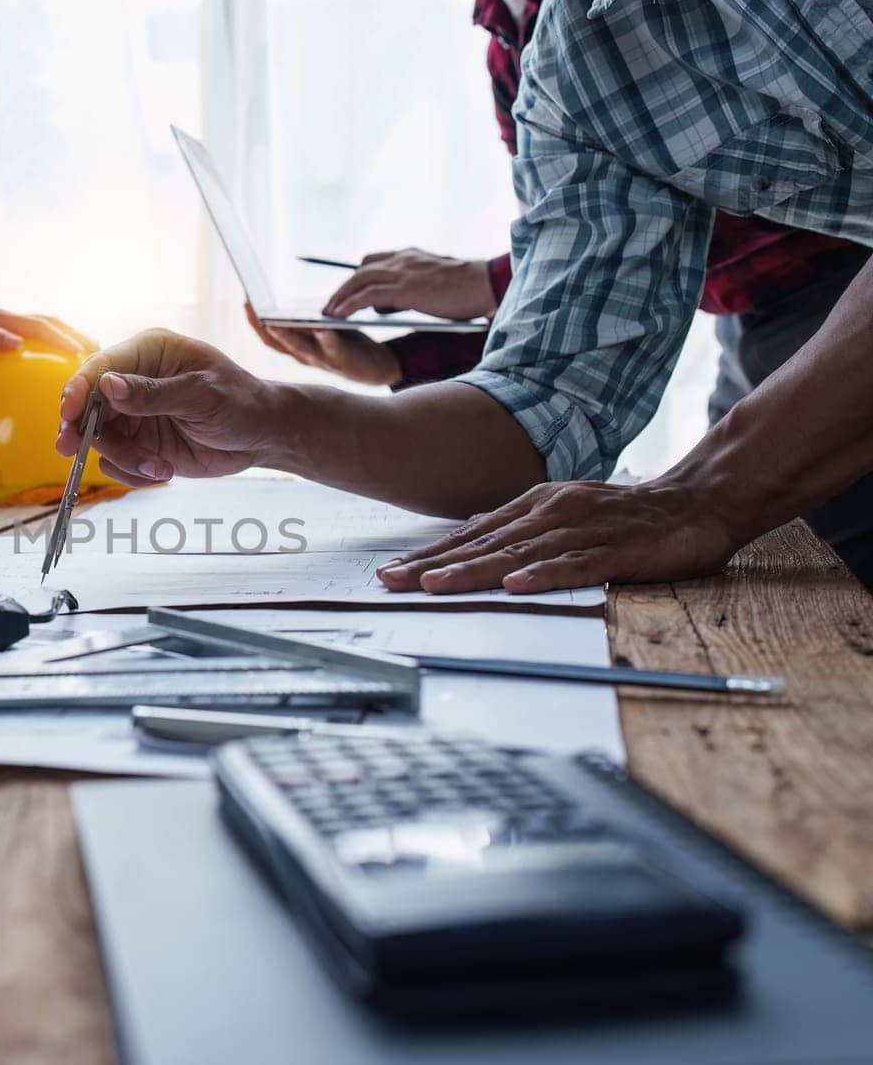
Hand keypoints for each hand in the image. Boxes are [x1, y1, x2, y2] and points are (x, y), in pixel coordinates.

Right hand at [55, 329, 279, 485]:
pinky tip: (163, 471)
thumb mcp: (201, 395)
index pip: (101, 368)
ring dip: (124, 459)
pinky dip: (133, 473)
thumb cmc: (240, 401)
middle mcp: (134, 382)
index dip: (79, 390)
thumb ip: (153, 394)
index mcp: (148, 353)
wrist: (262, 436)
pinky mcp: (140, 444)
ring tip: (158, 467)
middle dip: (87, 432)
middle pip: (90, 406)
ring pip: (102, 440)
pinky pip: (117, 463)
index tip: (67, 414)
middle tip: (73, 451)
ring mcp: (135, 415)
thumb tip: (108, 387)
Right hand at [244, 303, 401, 385]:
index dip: (254, 320)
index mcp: (297, 346)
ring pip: (297, 348)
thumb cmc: (347, 342)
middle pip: (275, 342)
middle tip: (249, 307)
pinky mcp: (342, 361)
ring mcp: (321, 360)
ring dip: (285, 335)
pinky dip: (325, 337)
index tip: (245, 300)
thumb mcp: (322, 328)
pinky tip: (320, 326)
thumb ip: (306, 320)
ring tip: (273, 321)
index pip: (269, 334)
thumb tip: (287, 303)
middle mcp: (304, 356)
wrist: (377, 365)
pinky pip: (331, 348)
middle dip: (260, 325)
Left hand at [325, 249, 496, 320]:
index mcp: (410, 256)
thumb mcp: (430, 286)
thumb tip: (381, 306)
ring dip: (339, 298)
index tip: (344, 291)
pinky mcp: (406, 288)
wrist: (487, 285)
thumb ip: (405, 291)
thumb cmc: (465, 291)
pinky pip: (367, 295)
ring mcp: (403, 272)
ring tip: (326, 313)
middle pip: (360, 271)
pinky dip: (349, 305)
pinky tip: (338, 316)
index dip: (356, 277)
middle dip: (341, 289)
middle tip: (327, 306)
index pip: (372, 262)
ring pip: (358, 281)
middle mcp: (402, 259)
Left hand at [376, 478, 744, 594]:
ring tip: (435, 585)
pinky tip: (516, 586)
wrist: (695, 502)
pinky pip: (575, 564)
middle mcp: (550, 513)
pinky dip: (544, 574)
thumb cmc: (624, 516)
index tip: (391, 571)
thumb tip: (472, 534)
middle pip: (482, 543)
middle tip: (391, 581)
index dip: (429, 553)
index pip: (471, 534)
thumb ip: (519, 527)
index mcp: (534, 506)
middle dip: (434, 564)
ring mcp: (581, 529)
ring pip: (518, 554)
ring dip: (474, 570)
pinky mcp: (615, 549)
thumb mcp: (562, 515)